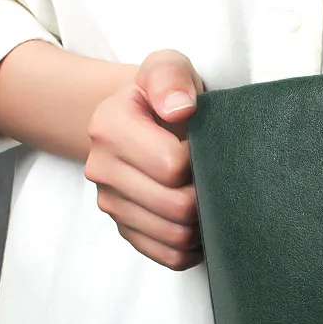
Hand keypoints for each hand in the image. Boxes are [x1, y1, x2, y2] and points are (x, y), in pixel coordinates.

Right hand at [84, 49, 205, 269]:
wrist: (141, 116)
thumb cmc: (163, 93)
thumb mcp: (167, 68)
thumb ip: (170, 78)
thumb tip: (180, 109)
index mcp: (109, 126)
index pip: (172, 165)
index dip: (204, 159)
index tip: (207, 145)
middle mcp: (101, 168)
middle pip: (176, 206)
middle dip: (208, 196)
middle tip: (221, 177)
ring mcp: (111, 203)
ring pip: (174, 236)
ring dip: (205, 225)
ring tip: (217, 200)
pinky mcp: (124, 228)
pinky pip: (167, 256)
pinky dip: (193, 249)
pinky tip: (205, 226)